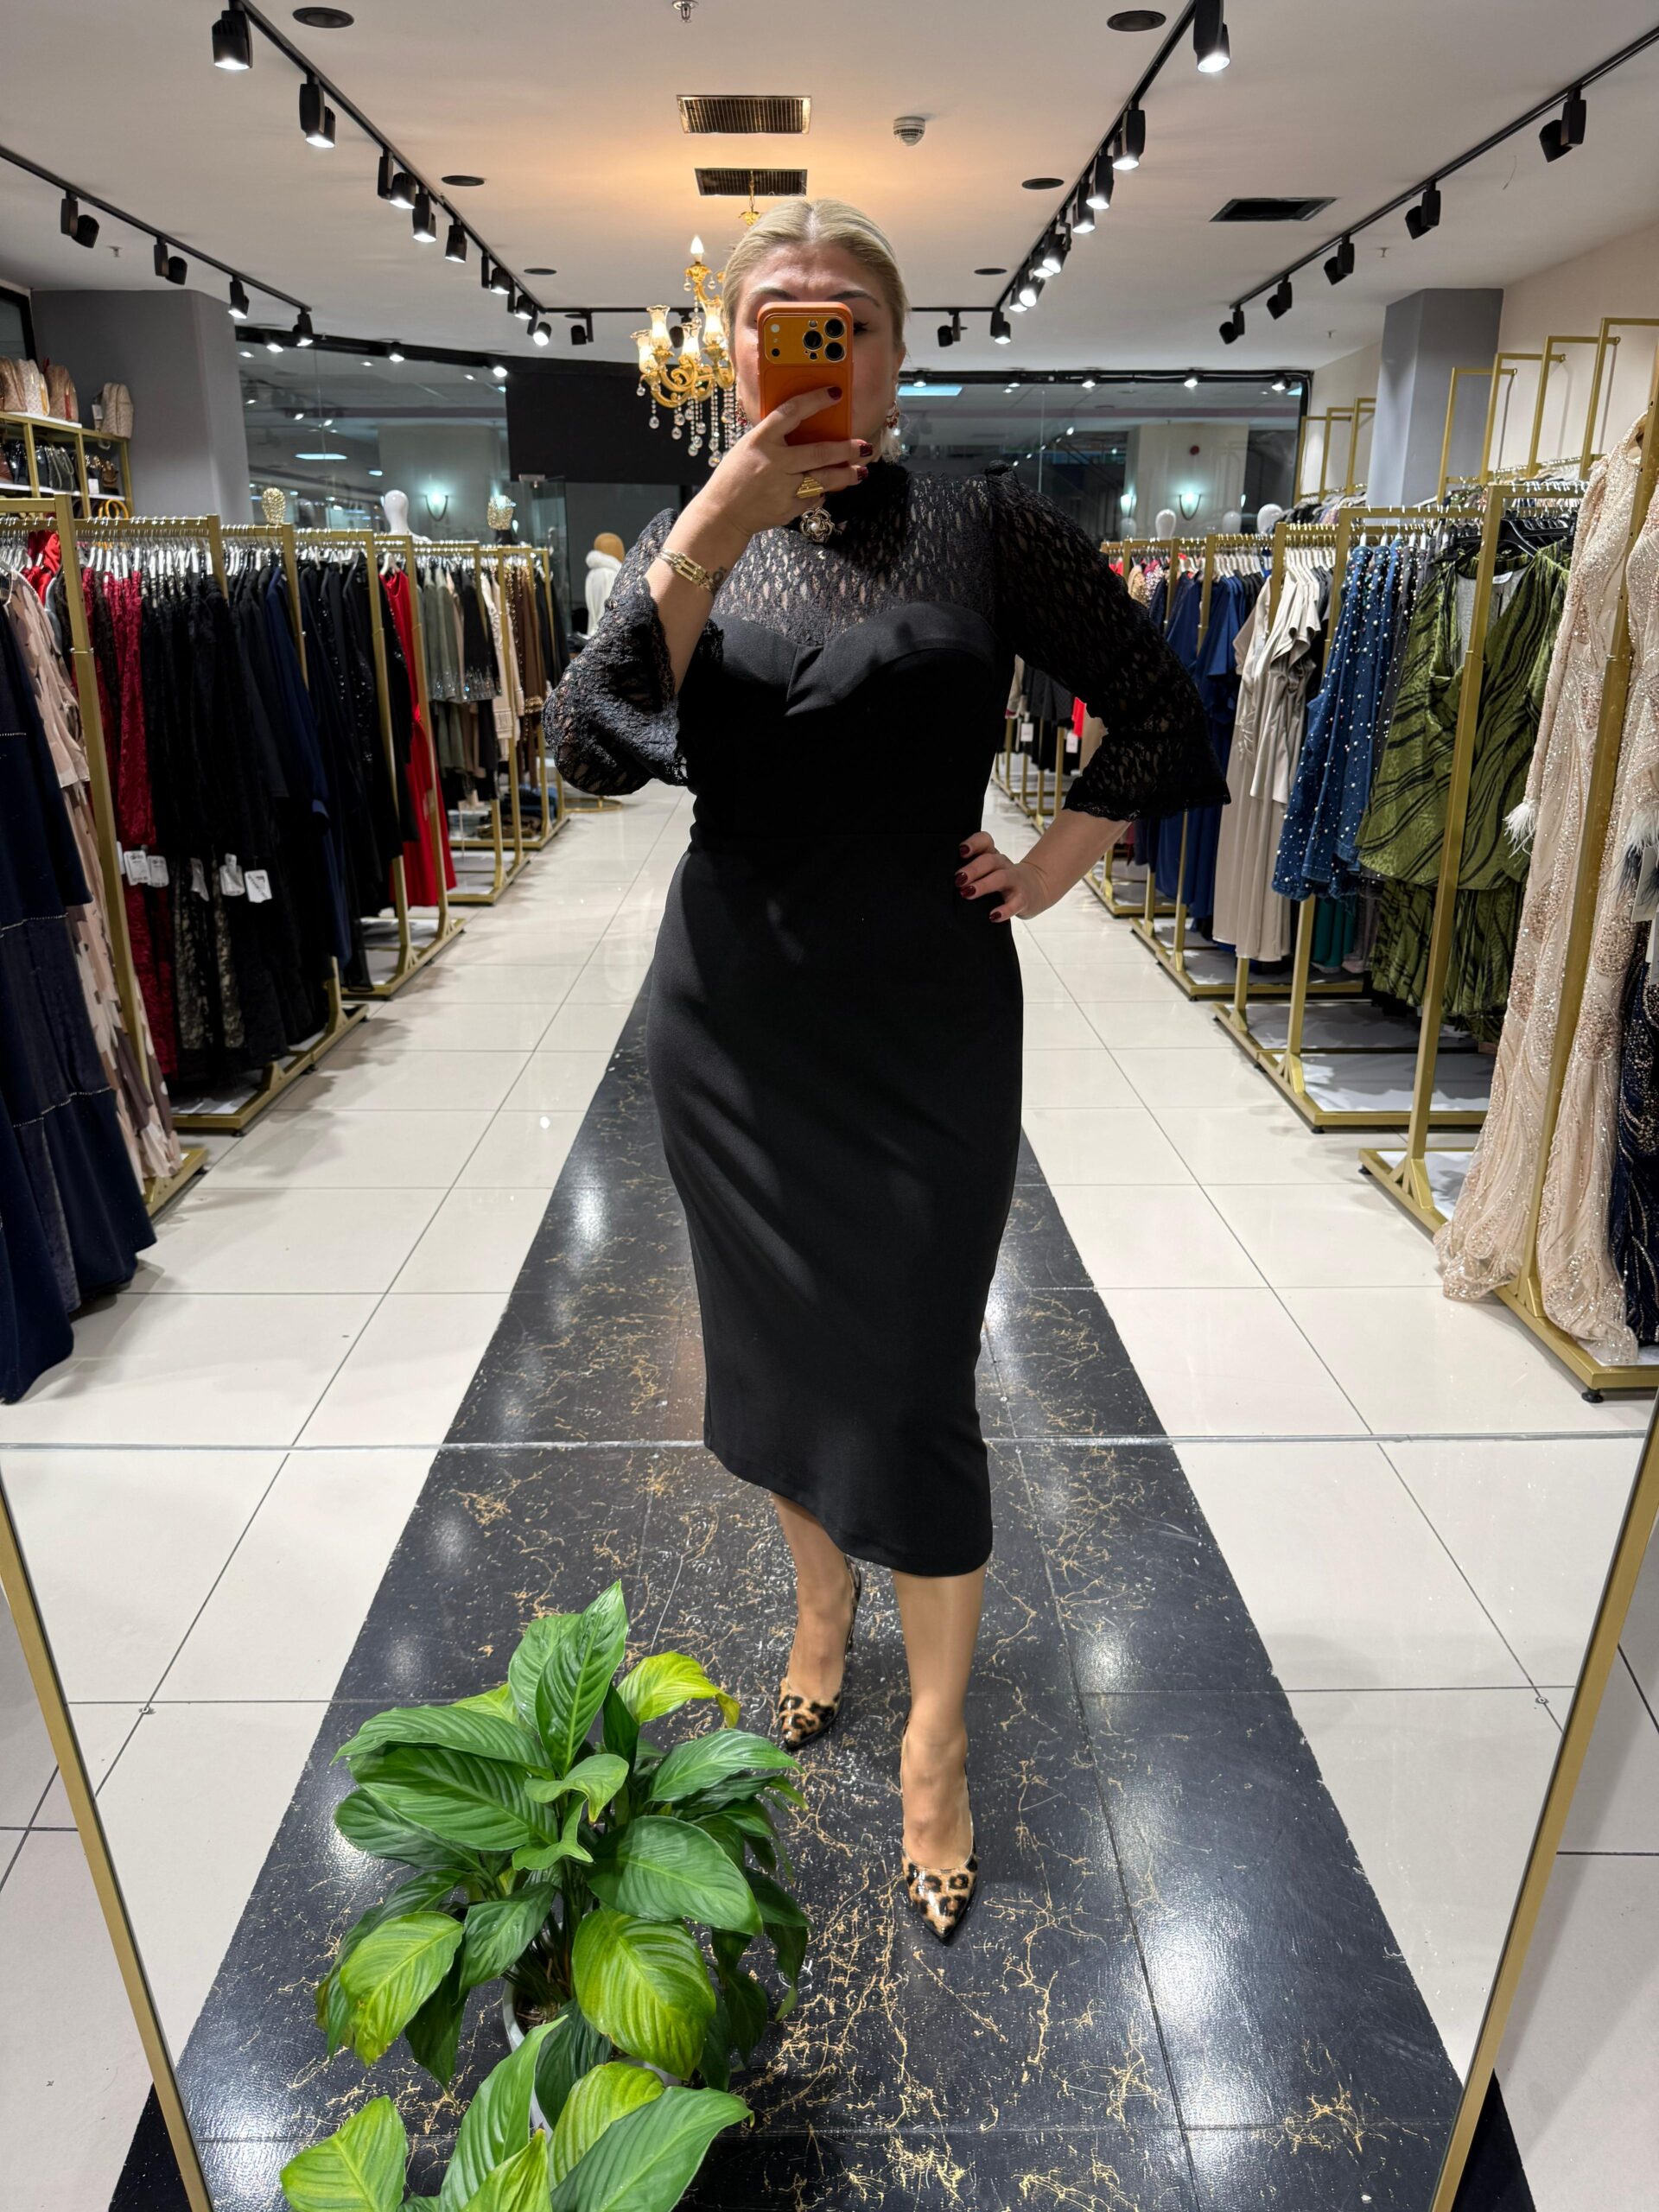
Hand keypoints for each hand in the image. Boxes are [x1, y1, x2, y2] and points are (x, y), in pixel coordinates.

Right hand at [693, 388, 869, 543]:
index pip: (791, 412)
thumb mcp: (748, 448)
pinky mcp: (788, 508)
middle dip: (845, 449)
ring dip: (845, 475)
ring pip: (823, 479)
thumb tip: (806, 430)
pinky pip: (813, 498)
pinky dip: (822, 493)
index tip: (835, 394)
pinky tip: (828, 489)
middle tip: (863, 446)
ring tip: (860, 471)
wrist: (722, 514)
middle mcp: (773, 462)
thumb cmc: (734, 477)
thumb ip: (773, 439)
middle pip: (818, 452)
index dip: (815, 401)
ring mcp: (782, 487)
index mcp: (760, 440)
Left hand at [954, 831, 1055, 923]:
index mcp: (993, 856)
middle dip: (972, 869)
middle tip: (958, 879)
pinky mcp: (1023, 899)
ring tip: (967, 893)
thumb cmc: (1002, 881)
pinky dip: (1004, 910)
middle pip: (989, 861)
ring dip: (983, 885)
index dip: (974, 843)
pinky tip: (993, 916)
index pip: (985, 841)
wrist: (1035, 889)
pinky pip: (1015, 904)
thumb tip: (941, 881)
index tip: (961, 851)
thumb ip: (970, 871)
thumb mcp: (990, 871)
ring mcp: (1015, 882)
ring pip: (1001, 878)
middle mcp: (1003, 865)